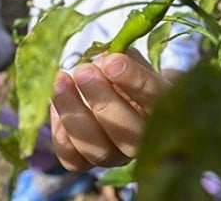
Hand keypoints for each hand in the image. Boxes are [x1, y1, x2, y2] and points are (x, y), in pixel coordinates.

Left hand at [50, 48, 171, 170]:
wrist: (117, 97)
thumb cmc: (127, 74)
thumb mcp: (132, 60)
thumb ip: (122, 57)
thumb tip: (102, 60)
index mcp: (162, 108)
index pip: (155, 98)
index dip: (133, 80)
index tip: (111, 62)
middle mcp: (142, 139)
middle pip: (127, 133)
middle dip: (101, 100)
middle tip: (83, 71)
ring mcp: (116, 156)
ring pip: (97, 149)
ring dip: (74, 114)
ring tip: (61, 82)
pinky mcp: (88, 163)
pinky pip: (73, 160)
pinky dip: (61, 135)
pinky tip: (57, 108)